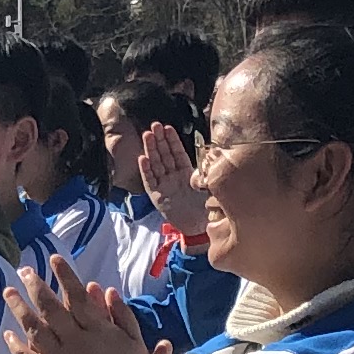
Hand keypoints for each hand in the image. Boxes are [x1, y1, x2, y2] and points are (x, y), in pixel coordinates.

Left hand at [0, 257, 154, 353]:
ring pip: (34, 329)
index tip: (54, 259)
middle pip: (50, 308)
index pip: (77, 296)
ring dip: (20, 309)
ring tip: (9, 292)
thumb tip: (108, 291)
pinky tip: (8, 334)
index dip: (65, 276)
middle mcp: (75, 342)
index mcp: (98, 331)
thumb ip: (124, 318)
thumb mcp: (138, 348)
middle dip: (36, 286)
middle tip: (25, 270)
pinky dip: (16, 345)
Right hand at [137, 122, 206, 238]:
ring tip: (147, 135)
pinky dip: (146, 170)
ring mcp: (164, 186)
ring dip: (151, 150)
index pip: (178, 153)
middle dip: (159, 140)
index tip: (167, 128)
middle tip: (154, 125)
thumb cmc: (207, 208)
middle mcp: (174, 177)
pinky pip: (150, 181)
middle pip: (164, 155)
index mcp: (186, 173)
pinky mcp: (157, 196)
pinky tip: (142, 158)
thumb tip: (210, 156)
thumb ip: (206, 172)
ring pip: (156, 164)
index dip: (172, 141)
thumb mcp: (209, 186)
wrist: (199, 227)